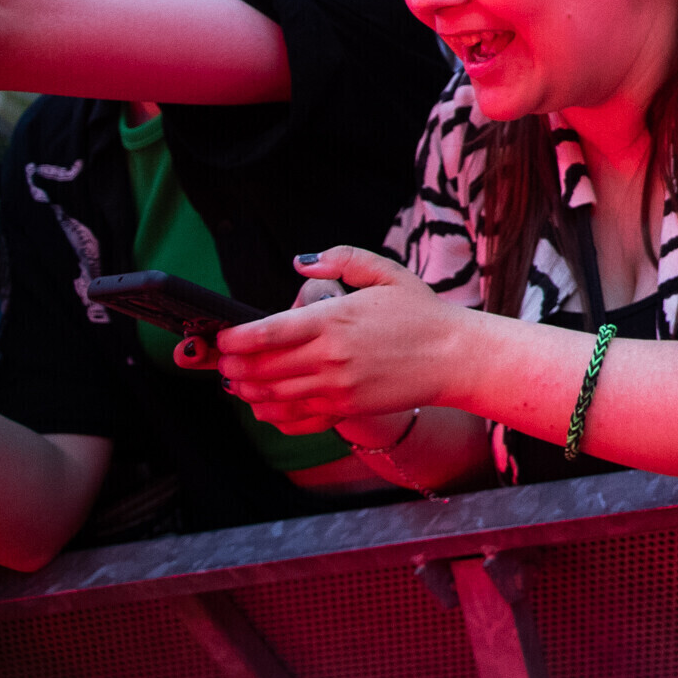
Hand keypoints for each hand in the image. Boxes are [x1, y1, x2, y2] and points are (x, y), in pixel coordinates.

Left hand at [200, 246, 468, 433]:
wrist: (455, 356)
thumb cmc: (421, 313)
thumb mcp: (387, 272)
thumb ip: (343, 259)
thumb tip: (300, 262)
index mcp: (335, 319)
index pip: (266, 333)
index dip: (234, 338)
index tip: (222, 337)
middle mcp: (330, 357)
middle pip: (260, 369)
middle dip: (232, 366)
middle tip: (223, 360)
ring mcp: (336, 387)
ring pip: (271, 397)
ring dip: (246, 391)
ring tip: (237, 382)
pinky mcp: (345, 409)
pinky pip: (295, 418)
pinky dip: (271, 415)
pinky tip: (265, 406)